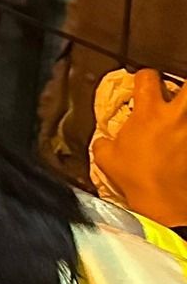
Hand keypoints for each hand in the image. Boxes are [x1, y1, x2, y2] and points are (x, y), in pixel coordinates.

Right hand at [92, 68, 186, 226]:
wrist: (167, 206)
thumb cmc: (137, 180)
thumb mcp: (106, 158)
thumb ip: (104, 140)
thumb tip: (105, 138)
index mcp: (148, 112)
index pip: (148, 77)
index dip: (145, 77)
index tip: (144, 83)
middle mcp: (177, 116)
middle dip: (184, 85)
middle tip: (179, 93)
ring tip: (182, 115)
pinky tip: (184, 142)